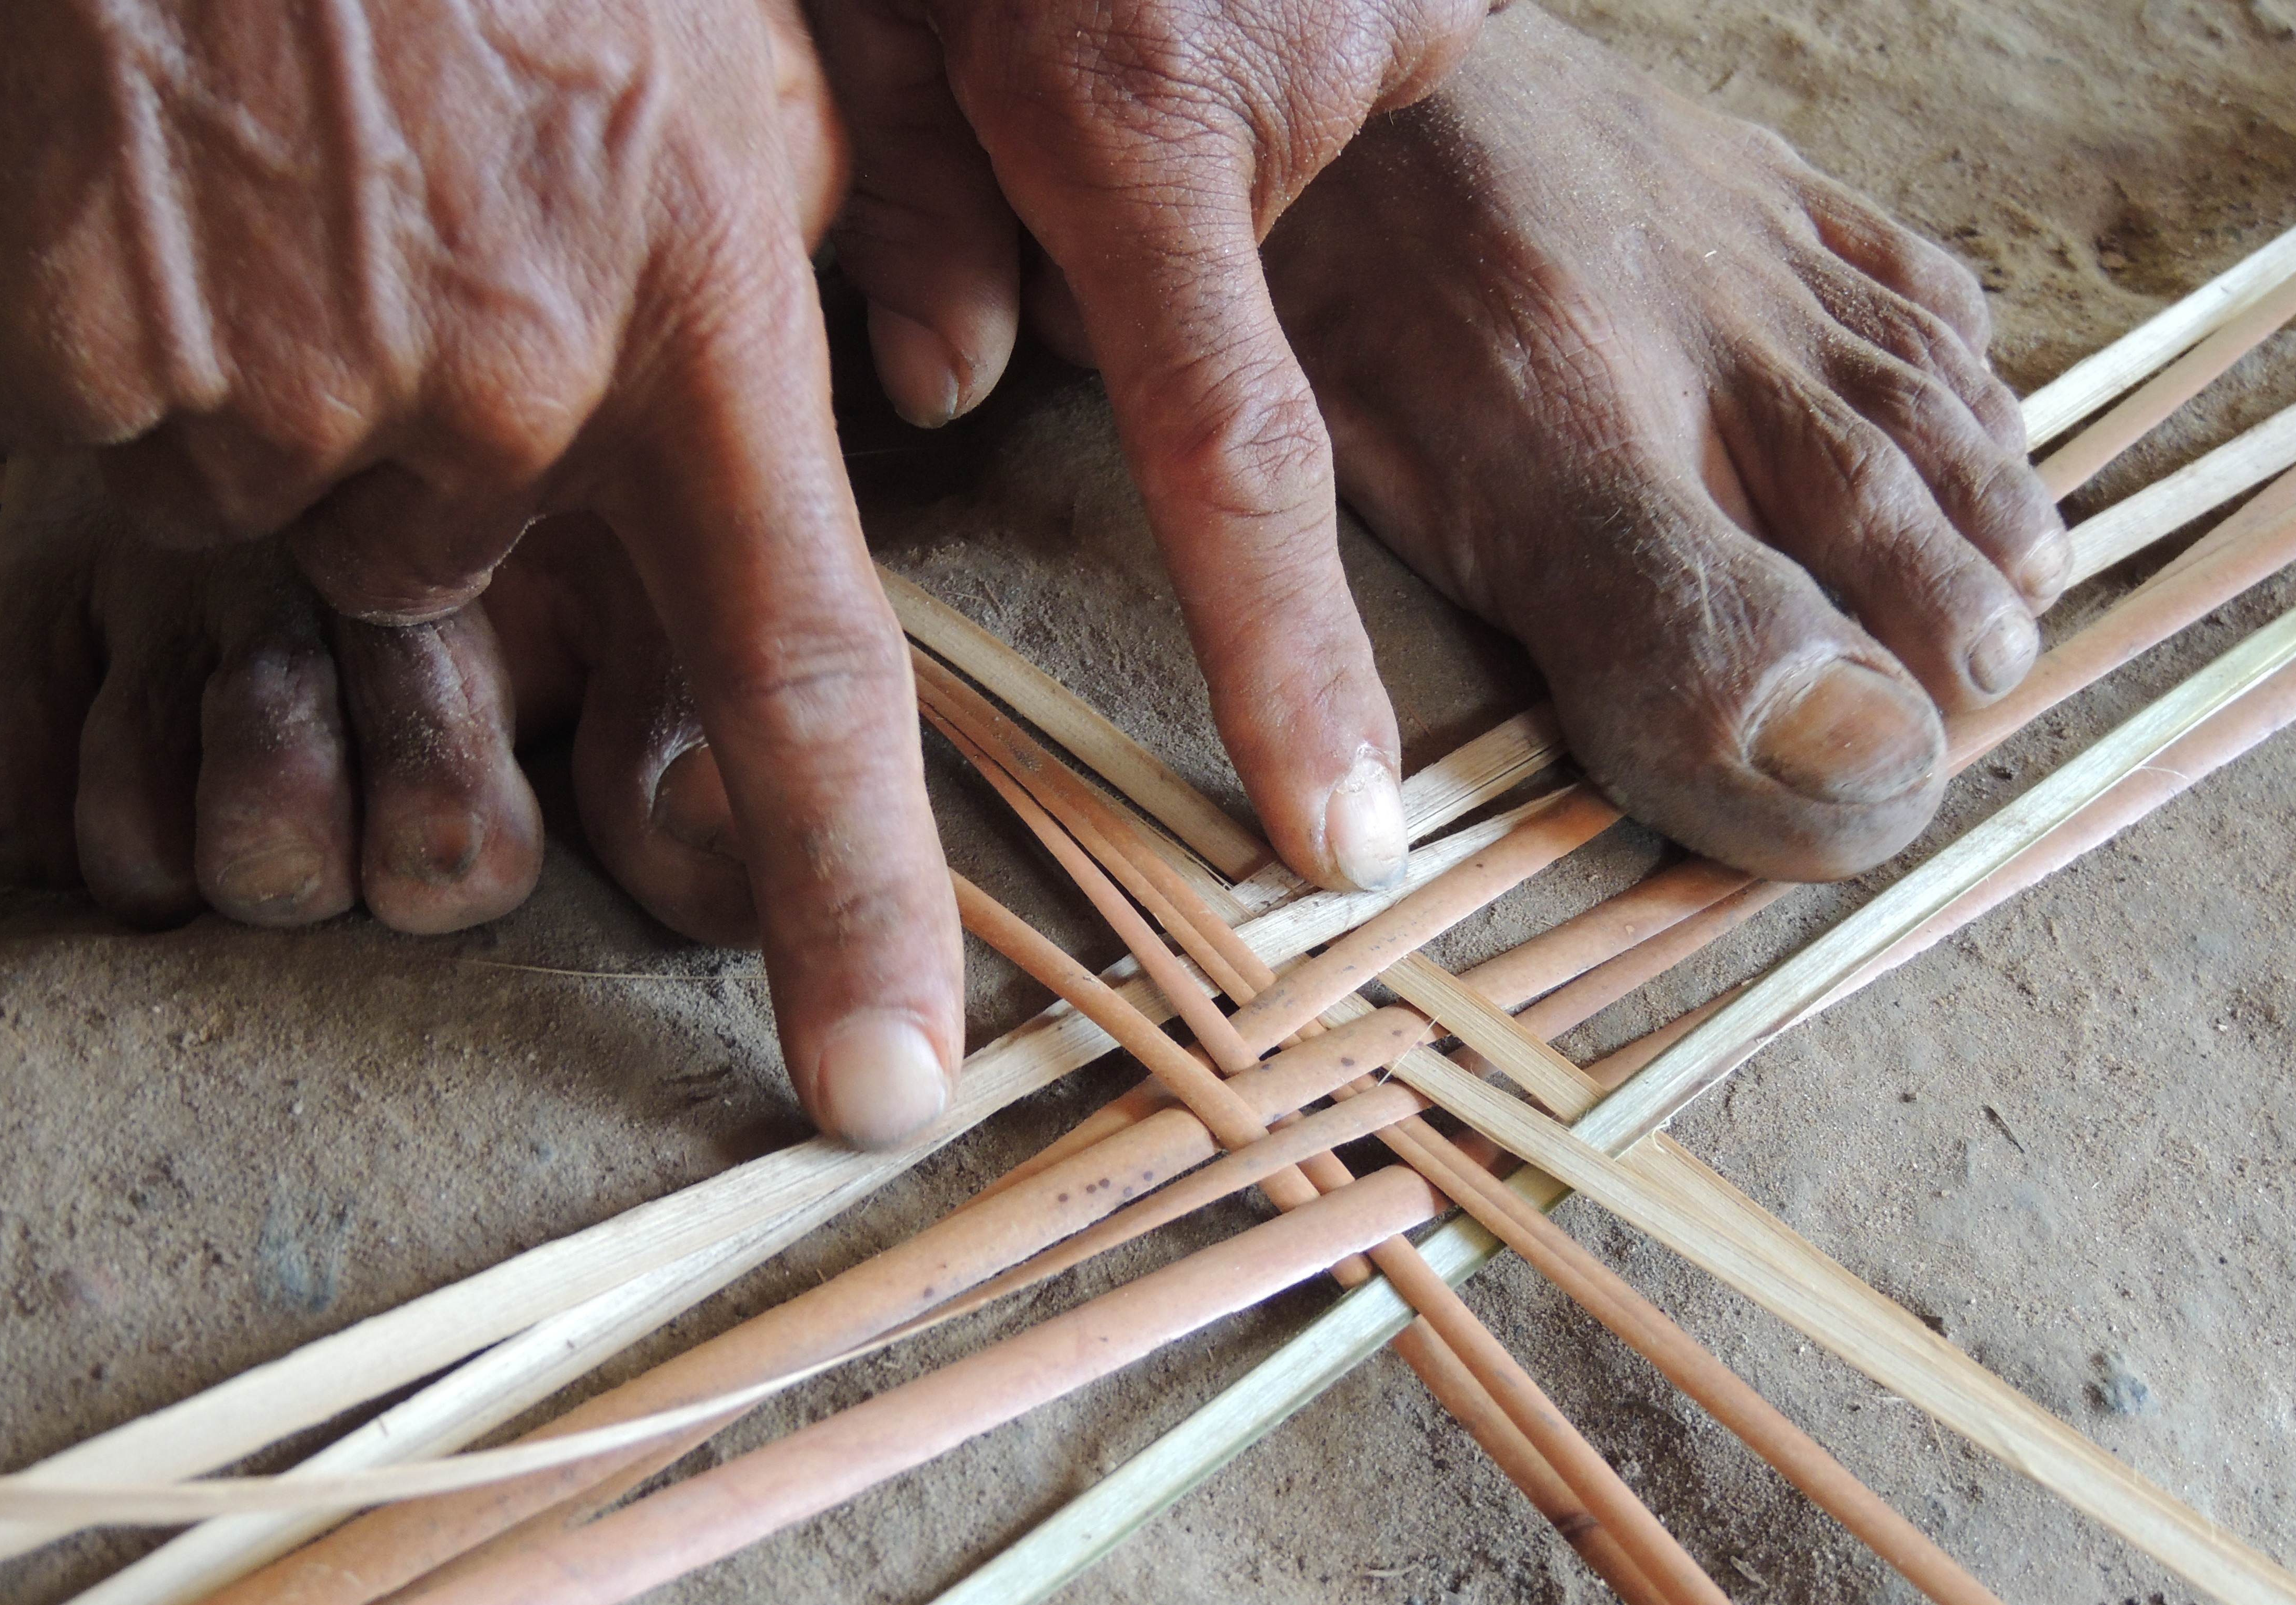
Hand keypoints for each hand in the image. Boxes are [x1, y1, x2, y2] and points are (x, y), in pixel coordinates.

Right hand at [0, 0, 960, 1146]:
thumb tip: (959, 368)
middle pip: (448, 597)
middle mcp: (507, 395)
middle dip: (415, 489)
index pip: (810, 683)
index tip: (883, 1091)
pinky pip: (115, 458)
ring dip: (272, 405)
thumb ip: (854, 217)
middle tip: (394, 269)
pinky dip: (128, 361)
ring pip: (279, 522)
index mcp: (695, 320)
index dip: (853, 910)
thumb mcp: (730, 42)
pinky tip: (155, 205)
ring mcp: (284, 391)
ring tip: (275, 206)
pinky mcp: (84, 374)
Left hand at [811, 0, 1488, 890]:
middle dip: (1148, 265)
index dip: (1289, 663)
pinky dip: (1267, 67)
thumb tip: (945, 383)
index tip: (1345, 831)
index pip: (1232, 450)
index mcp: (1134, 97)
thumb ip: (903, 192)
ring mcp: (1392, 9)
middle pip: (1239, 321)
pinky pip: (1349, 77)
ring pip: (1279, 194)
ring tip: (1096, 25)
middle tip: (1047, 115)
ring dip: (1193, 153)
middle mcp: (1296, 62)